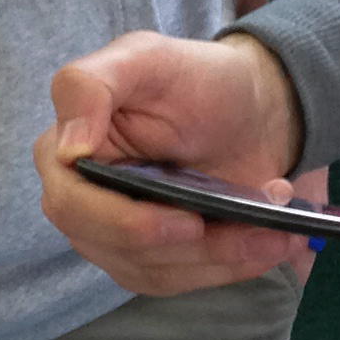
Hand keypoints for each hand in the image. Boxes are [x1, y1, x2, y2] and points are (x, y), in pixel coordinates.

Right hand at [35, 30, 309, 295]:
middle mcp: (80, 202)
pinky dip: (230, 268)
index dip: (124, 222)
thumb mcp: (144, 58)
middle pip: (118, 249)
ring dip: (221, 259)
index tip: (189, 221)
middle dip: (191, 246)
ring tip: (276, 232)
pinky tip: (270, 244)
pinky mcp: (151, 260)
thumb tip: (68, 151)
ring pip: (156, 272)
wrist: (251, 109)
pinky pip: (182, 281)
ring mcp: (113, 237)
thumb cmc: (195, 78)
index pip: (73, 206)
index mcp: (63, 154)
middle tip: (254, 226)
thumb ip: (89, 86)